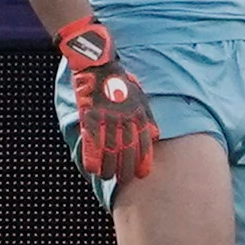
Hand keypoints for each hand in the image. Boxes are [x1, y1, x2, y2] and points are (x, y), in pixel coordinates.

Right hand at [57, 16, 156, 182]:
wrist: (99, 64)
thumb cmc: (120, 81)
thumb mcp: (141, 97)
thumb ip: (146, 117)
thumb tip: (154, 135)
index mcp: (138, 113)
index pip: (144, 142)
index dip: (143, 160)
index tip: (143, 174)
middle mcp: (124, 118)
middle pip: (127, 149)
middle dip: (127, 167)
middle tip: (125, 180)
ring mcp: (106, 117)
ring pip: (110, 148)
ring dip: (110, 166)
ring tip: (109, 178)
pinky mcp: (89, 115)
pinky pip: (91, 140)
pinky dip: (93, 156)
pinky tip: (93, 169)